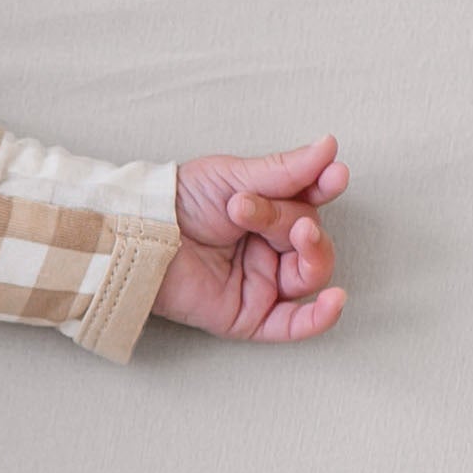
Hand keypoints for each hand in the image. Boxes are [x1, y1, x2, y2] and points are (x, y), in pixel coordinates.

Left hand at [154, 134, 348, 342]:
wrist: (138, 233)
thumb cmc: (176, 202)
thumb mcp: (231, 176)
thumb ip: (283, 170)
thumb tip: (328, 147)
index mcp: (269, 213)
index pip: (311, 203)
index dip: (325, 190)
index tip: (333, 176)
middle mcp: (269, 249)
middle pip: (309, 237)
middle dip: (288, 219)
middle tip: (248, 208)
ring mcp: (261, 282)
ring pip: (309, 274)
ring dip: (310, 252)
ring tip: (294, 232)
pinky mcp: (247, 314)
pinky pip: (294, 324)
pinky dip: (320, 316)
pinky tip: (335, 299)